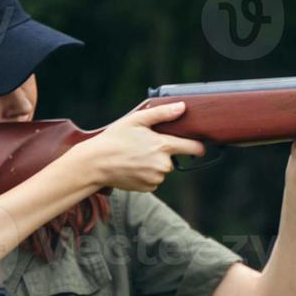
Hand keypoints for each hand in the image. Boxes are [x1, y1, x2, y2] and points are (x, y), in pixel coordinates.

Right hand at [73, 101, 204, 191]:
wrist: (96, 163)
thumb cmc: (115, 138)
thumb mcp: (137, 120)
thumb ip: (162, 113)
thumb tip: (182, 107)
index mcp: (163, 146)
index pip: (194, 148)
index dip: (199, 146)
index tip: (200, 146)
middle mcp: (163, 165)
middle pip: (173, 159)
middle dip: (163, 153)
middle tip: (144, 146)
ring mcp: (156, 178)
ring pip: (162, 170)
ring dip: (154, 164)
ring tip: (134, 157)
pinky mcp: (148, 188)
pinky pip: (153, 180)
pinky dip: (146, 174)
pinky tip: (132, 167)